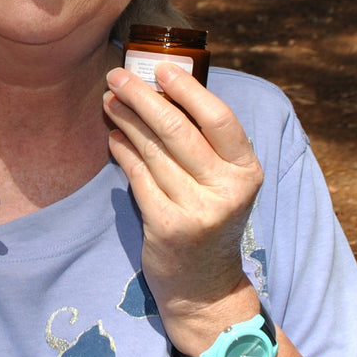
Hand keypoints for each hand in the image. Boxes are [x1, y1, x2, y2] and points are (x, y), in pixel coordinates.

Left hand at [103, 62, 263, 341]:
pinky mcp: (167, 226)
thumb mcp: (223, 182)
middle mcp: (227, 190)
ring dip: (126, 120)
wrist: (205, 288)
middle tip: (116, 77)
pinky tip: (114, 137)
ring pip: (152, 151)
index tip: (160, 68)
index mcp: (247, 170)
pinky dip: (123, 152)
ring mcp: (197, 210)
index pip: (219, 118)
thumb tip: (163, 90)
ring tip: (110, 101)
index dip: (187, 89)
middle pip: (177, 129)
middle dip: (142, 97)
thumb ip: (205, 144)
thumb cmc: (210, 220)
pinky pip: (138, 177)